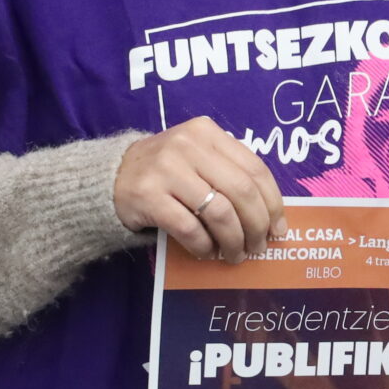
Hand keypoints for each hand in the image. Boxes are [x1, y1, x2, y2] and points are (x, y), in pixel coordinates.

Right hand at [113, 117, 285, 261]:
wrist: (109, 178)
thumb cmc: (164, 172)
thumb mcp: (197, 158)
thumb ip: (229, 174)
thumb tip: (270, 218)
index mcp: (207, 132)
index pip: (255, 169)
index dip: (273, 203)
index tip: (278, 228)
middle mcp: (188, 145)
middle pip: (241, 191)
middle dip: (256, 226)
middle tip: (258, 247)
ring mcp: (166, 169)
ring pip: (219, 212)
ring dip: (233, 241)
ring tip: (235, 255)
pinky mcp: (148, 196)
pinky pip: (190, 228)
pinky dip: (204, 246)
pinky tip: (207, 253)